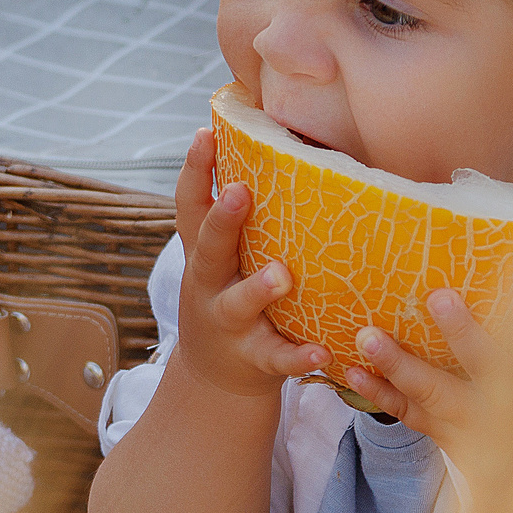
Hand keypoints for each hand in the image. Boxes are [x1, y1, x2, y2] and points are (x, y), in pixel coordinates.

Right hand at [166, 128, 330, 400]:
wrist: (214, 378)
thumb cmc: (228, 298)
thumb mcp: (220, 260)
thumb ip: (235, 218)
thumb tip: (272, 146)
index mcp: (205, 254)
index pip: (191, 205)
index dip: (194, 170)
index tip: (204, 134)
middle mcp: (209, 284)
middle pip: (209, 249)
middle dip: (222, 221)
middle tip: (240, 192)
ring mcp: (229, 322)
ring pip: (239, 304)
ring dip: (257, 288)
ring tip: (281, 275)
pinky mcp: (254, 358)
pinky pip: (276, 357)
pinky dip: (297, 357)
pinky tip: (321, 353)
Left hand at [343, 291, 512, 459]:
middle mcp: (509, 404)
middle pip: (486, 364)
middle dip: (463, 332)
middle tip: (439, 297)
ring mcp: (471, 421)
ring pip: (433, 391)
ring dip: (398, 363)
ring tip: (368, 337)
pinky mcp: (443, 432)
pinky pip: (407, 413)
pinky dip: (376, 393)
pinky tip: (348, 371)